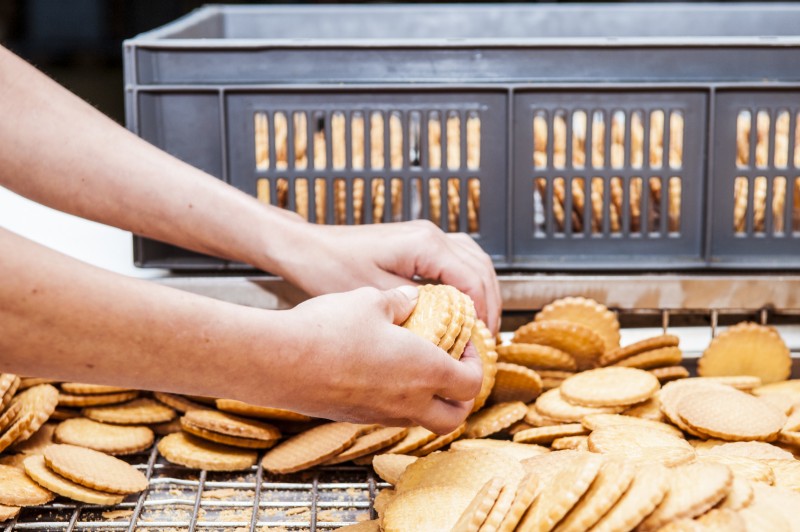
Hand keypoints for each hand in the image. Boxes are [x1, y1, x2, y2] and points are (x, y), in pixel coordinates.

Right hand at [269, 285, 483, 433]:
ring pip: (422, 420)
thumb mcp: (370, 300)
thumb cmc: (328, 330)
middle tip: (451, 368)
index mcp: (425, 371)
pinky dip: (399, 401)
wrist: (280, 360)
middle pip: (454, 417)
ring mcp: (381, 415)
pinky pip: (391, 417)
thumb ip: (398, 302)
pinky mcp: (355, 418)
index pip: (472, 383)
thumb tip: (411, 299)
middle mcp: (408, 401)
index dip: (476, 363)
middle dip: (461, 396)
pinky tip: (380, 372)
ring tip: (415, 367)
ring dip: (430, 400)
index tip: (464, 343)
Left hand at [276, 220, 501, 333]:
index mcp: (425, 245)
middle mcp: (431, 234)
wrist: (309, 249)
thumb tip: (448, 327)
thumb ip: (416, 308)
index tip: (482, 341)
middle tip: (487, 338)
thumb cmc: (332, 268)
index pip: (472, 280)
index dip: (483, 313)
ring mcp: (426, 234)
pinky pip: (458, 258)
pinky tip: (462, 303)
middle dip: (490, 303)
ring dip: (482, 290)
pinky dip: (467, 280)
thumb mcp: (376, 296)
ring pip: (474, 259)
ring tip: (480, 323)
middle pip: (481, 268)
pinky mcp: (418, 241)